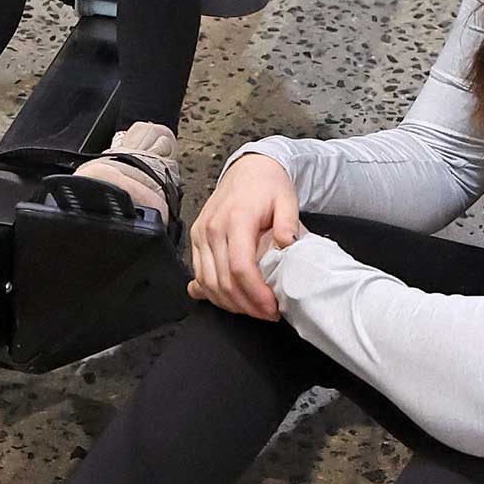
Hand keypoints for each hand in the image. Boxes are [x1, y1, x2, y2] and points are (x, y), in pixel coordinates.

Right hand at [187, 150, 302, 319]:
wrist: (248, 169)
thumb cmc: (268, 185)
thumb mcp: (287, 199)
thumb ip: (288, 222)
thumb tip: (286, 244)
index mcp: (236, 219)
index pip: (240, 268)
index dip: (255, 294)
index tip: (272, 307)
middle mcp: (212, 228)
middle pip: (222, 281)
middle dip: (246, 305)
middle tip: (267, 313)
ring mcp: (200, 234)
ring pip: (207, 283)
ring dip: (229, 303)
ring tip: (252, 310)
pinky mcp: (196, 239)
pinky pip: (199, 275)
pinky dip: (213, 293)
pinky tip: (231, 300)